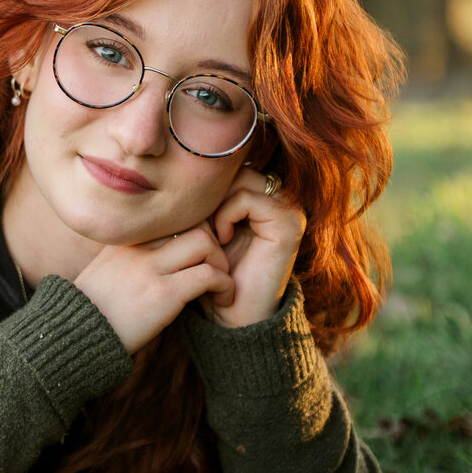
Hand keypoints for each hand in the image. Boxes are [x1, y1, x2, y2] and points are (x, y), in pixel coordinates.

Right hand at [73, 229, 234, 353]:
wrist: (72, 339)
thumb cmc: (90, 314)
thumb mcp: (105, 274)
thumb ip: (129, 260)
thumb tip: (154, 261)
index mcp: (125, 240)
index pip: (172, 218)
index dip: (195, 231)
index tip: (201, 255)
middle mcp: (138, 247)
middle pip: (192, 222)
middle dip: (214, 242)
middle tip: (217, 267)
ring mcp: (150, 268)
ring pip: (205, 243)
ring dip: (222, 262)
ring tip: (222, 284)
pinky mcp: (163, 294)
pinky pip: (209, 275)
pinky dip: (225, 285)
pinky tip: (224, 299)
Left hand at [204, 167, 305, 327]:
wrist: (231, 313)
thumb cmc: (213, 269)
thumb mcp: (205, 224)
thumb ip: (207, 194)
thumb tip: (182, 160)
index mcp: (263, 195)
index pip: (229, 166)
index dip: (206, 187)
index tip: (194, 216)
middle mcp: (281, 197)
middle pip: (234, 168)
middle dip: (210, 193)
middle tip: (200, 223)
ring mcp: (289, 207)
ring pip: (239, 178)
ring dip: (216, 205)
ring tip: (211, 233)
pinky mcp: (289, 221)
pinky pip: (247, 198)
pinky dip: (226, 215)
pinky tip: (222, 238)